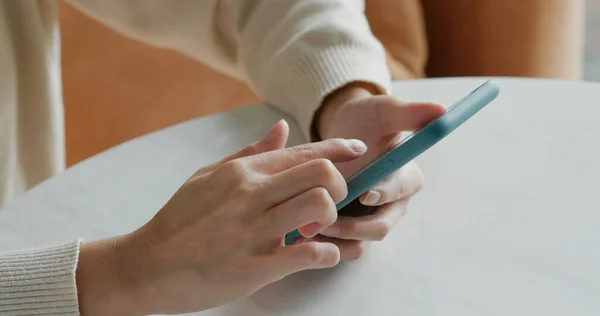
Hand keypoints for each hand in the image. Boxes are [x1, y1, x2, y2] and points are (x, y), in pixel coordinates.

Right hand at [75, 120, 367, 314]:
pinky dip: (326, 255)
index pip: (303, 150)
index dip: (339, 149)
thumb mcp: (208, 176)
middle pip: (322, 172)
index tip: (359, 151)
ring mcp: (254, 230)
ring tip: (318, 229)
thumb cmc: (179, 220)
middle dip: (341, 185)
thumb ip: (249, 153)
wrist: (147, 264)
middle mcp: (250, 194)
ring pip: (320, 206)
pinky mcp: (255, 266)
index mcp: (242, 171)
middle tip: (333, 201)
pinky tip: (318, 255)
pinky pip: (309, 254)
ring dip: (332, 219)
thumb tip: (282, 128)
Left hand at [304, 83, 445, 259]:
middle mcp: (392, 205)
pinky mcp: (350, 230)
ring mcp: (369, 219)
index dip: (385, 192)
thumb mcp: (384, 111)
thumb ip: (409, 113)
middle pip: (380, 226)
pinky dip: (323, 245)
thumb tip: (441, 110)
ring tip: (307, 229)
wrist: (337, 135)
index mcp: (406, 178)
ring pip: (360, 243)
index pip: (400, 190)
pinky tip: (300, 234)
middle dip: (353, 226)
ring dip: (335, 240)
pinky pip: (340, 246)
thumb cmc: (364, 120)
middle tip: (326, 220)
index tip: (366, 192)